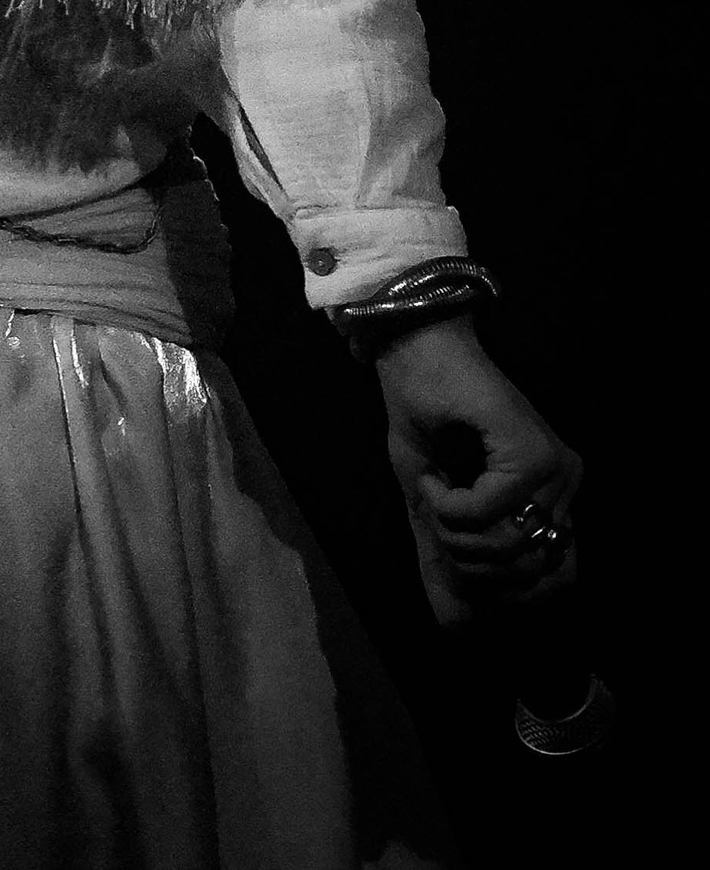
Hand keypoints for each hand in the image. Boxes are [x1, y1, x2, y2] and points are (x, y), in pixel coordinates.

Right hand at [376, 313, 582, 625]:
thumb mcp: (431, 502)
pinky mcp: (531, 452)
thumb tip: (455, 629)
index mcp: (553, 494)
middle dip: (468, 565)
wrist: (413, 350)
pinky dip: (449, 507)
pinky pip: (490, 513)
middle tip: (436, 524)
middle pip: (526, 574)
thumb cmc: (421, 414)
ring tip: (432, 495)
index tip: (459, 568)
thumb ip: (447, 557)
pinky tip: (432, 479)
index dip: (507, 594)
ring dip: (454, 535)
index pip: (559, 580)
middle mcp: (565, 483)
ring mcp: (554, 468)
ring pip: (508, 548)